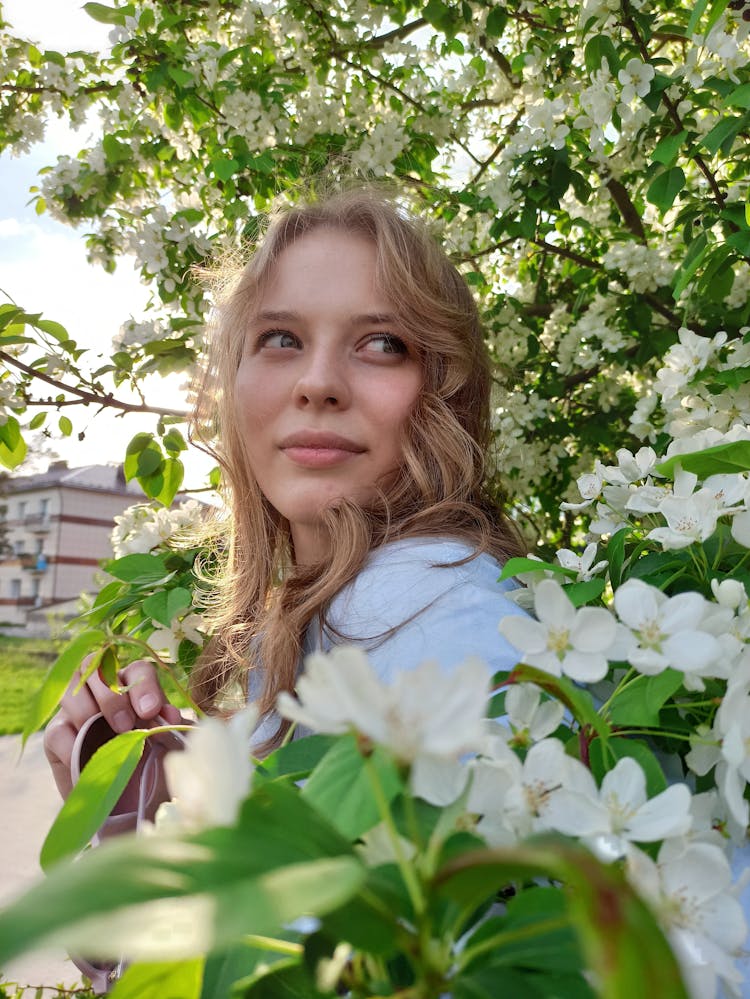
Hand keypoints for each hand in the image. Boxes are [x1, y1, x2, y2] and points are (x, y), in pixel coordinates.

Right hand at [43, 657, 182, 800]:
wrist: (133, 801)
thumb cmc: (155, 764)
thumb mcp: (171, 745)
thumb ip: (172, 727)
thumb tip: (170, 716)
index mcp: (135, 686)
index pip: (138, 671)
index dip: (143, 686)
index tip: (151, 712)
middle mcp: (104, 691)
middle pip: (97, 668)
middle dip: (111, 696)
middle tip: (125, 725)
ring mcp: (77, 710)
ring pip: (71, 689)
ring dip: (87, 710)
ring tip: (103, 739)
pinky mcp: (57, 737)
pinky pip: (56, 731)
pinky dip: (71, 744)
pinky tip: (87, 760)